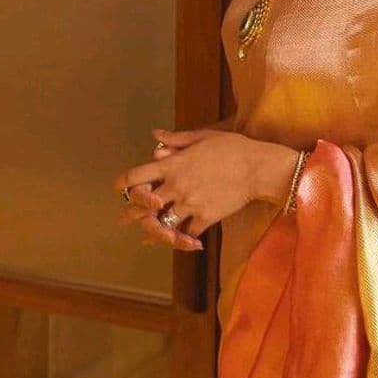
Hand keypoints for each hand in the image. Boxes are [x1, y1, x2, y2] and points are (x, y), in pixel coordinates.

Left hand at [113, 123, 251, 250]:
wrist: (258, 168)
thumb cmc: (233, 148)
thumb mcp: (203, 136)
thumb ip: (176, 139)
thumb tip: (155, 135)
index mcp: (173, 165)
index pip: (137, 175)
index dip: (124, 183)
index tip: (118, 188)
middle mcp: (176, 186)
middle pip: (144, 204)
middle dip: (131, 214)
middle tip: (123, 221)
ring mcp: (189, 204)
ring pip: (163, 223)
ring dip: (154, 231)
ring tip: (147, 238)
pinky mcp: (205, 218)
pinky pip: (187, 233)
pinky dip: (183, 238)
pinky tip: (180, 242)